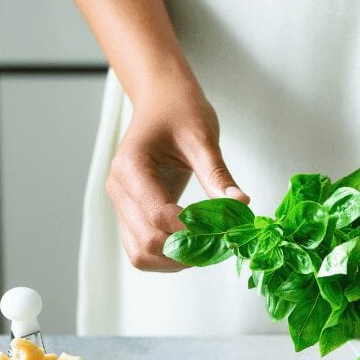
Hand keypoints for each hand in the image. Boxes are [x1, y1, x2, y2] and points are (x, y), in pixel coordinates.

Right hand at [106, 78, 248, 270]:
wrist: (161, 99)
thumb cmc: (179, 110)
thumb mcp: (203, 138)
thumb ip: (218, 175)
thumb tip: (241, 205)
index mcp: (131, 167)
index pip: (160, 215)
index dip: (194, 230)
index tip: (225, 229)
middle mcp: (119, 190)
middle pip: (148, 242)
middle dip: (186, 250)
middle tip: (220, 243)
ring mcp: (121, 204)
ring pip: (140, 254)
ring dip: (174, 260)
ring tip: (206, 247)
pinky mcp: (130, 213)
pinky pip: (142, 248)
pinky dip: (167, 255)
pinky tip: (194, 243)